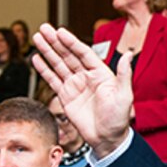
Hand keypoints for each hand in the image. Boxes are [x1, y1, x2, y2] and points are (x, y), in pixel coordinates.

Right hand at [32, 23, 133, 157]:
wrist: (107, 138)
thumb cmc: (119, 118)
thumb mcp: (124, 95)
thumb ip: (124, 74)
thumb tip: (129, 55)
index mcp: (101, 73)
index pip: (83, 53)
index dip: (71, 42)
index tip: (60, 31)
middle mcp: (87, 76)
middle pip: (68, 55)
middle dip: (55, 41)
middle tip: (43, 28)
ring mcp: (75, 85)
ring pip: (59, 64)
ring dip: (48, 51)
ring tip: (37, 38)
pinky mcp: (66, 96)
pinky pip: (53, 79)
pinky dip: (44, 69)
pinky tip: (37, 58)